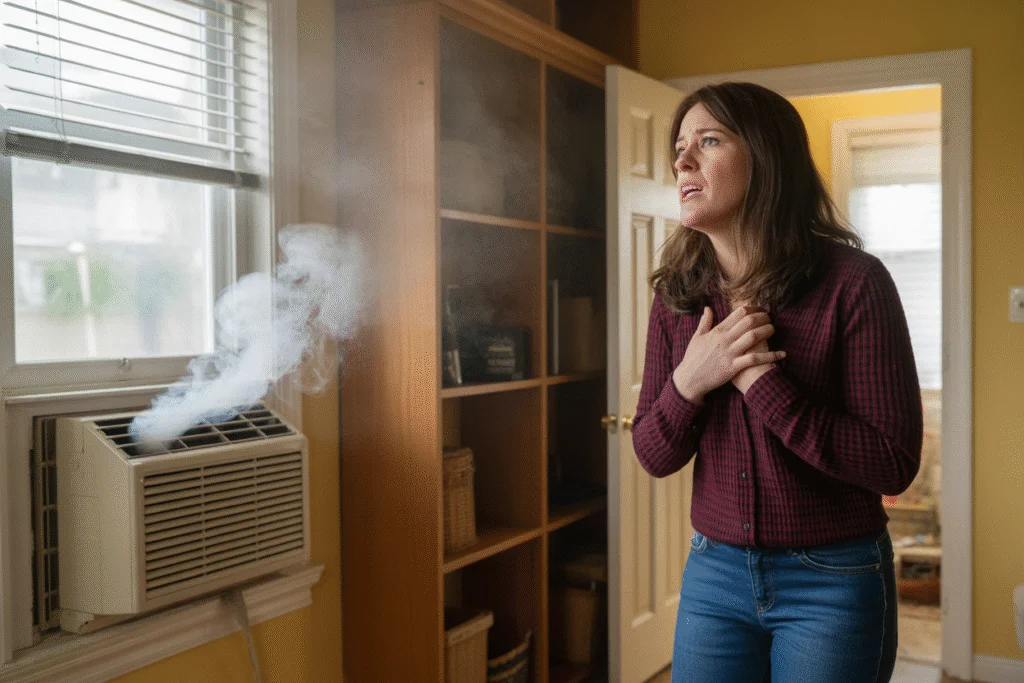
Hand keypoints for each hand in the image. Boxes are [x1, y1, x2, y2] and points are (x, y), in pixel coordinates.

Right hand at [672, 304, 786, 403]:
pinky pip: (755, 359)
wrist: (689, 379)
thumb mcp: (696, 337)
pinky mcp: (733, 367)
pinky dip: (770, 356)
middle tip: (769, 318)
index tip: (760, 309)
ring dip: (767, 331)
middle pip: (749, 321)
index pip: (739, 313)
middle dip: (763, 317)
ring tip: (773, 329)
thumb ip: (705, 322)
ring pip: (753, 337)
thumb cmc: (693, 358)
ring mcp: (730, 353)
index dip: (753, 308)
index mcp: (717, 331)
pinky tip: (782, 354)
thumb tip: (708, 308)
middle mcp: (725, 340)